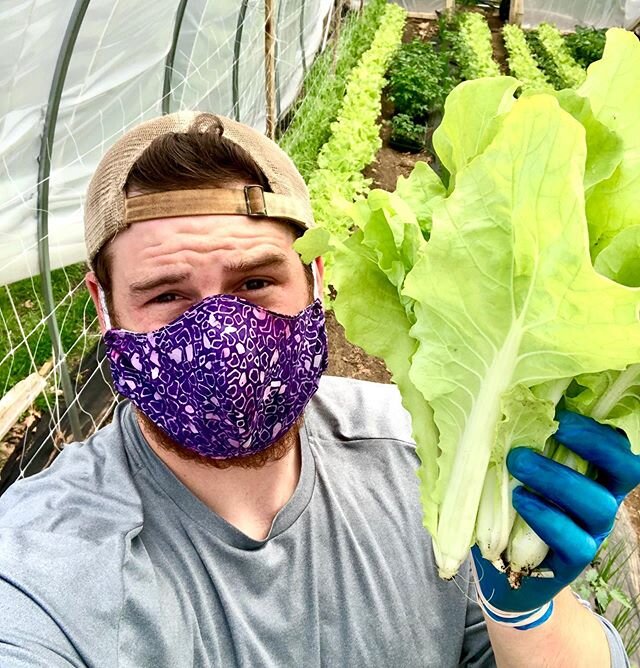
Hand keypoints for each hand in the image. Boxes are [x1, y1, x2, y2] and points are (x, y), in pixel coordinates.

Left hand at [472, 409, 639, 618]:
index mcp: (593, 471)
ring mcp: (590, 531)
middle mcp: (601, 499)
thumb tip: (503, 402)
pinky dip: (546, 516)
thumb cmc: (506, 502)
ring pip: (598, 504)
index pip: (620, 447)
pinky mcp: (573, 561)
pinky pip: (575, 541)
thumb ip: (520, 440)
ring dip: (557, 477)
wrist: (499, 564)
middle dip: (591, 443)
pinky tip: (519, 500)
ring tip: (518, 462)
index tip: (561, 413)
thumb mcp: (514, 466)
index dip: (599, 428)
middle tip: (550, 428)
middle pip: (625, 470)